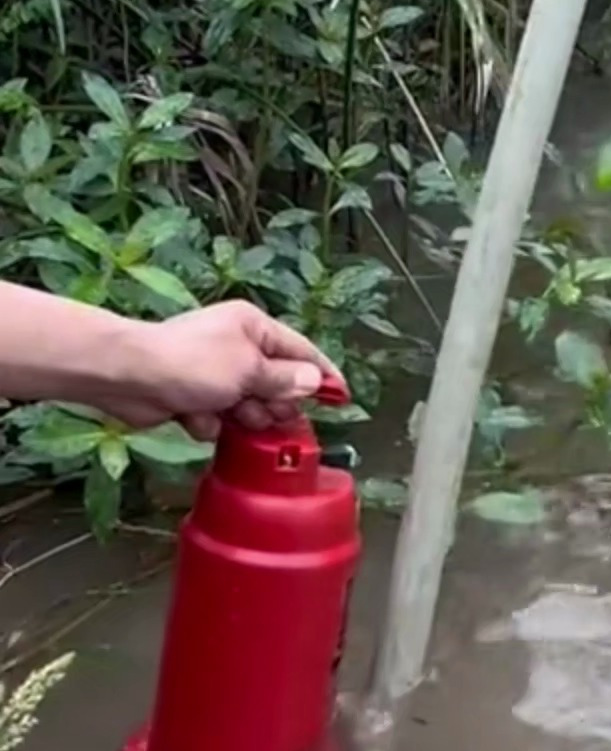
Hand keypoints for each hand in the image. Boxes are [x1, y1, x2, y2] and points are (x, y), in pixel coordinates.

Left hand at [103, 302, 341, 441]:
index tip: (342, 398)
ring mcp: (214, 374)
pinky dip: (210, 423)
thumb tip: (315, 381)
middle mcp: (237, 347)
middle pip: (276, 383)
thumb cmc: (194, 364)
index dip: (323, 375)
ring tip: (230, 415)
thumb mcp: (248, 370)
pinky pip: (218, 418)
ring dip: (242, 416)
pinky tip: (194, 418)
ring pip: (248, 405)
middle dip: (274, 403)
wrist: (128, 376)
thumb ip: (285, 379)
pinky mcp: (193, 398)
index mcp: (254, 328)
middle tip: (272, 417)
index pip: (301, 351)